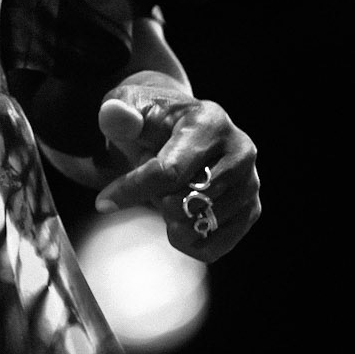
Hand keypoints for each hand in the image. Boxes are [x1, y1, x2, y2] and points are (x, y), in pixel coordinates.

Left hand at [93, 71, 262, 261]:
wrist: (180, 130)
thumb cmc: (151, 120)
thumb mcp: (130, 106)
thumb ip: (118, 114)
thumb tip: (113, 115)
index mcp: (211, 123)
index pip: (169, 170)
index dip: (133, 190)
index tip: (103, 203)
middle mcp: (240, 152)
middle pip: (185, 202)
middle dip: (156, 200)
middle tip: (153, 183)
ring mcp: (250, 183)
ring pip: (199, 226)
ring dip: (171, 220)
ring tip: (170, 193)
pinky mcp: (251, 210)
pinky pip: (214, 247)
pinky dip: (188, 241)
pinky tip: (180, 218)